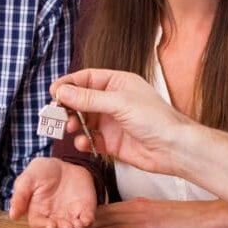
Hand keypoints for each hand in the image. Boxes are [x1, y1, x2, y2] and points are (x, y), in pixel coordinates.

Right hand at [10, 157, 97, 227]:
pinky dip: (88, 221)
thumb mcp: (27, 179)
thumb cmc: (41, 172)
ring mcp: (70, 214)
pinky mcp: (85, 208)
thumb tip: (12, 215)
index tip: (50, 225)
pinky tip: (87, 219)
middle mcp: (54, 217)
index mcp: (38, 212)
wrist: (62, 163)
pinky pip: (87, 218)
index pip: (39, 224)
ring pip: (73, 227)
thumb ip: (20, 196)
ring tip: (78, 224)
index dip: (44, 226)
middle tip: (67, 226)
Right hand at [53, 69, 190, 176]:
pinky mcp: (112, 142)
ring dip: (73, 124)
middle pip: (81, 100)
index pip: (86, 79)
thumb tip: (63, 91)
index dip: (69, 84)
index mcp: (118, 83)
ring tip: (70, 129)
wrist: (174, 149)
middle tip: (55, 114)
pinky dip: (84, 141)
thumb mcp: (119, 103)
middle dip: (67, 106)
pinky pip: (90, 140)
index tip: (54, 93)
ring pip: (83, 120)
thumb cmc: (156, 119)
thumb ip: (89, 98)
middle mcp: (113, 101)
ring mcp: (112, 122)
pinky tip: (84, 143)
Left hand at [78, 198, 227, 227]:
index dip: (87, 212)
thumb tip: (127, 226)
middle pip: (101, 211)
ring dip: (84, 223)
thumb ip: (143, 218)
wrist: (209, 217)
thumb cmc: (189, 218)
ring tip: (63, 226)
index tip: (68, 216)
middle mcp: (135, 207)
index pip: (106, 208)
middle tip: (58, 220)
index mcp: (138, 204)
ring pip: (105, 218)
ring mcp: (140, 216)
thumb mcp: (161, 216)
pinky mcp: (146, 226)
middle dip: (79, 216)